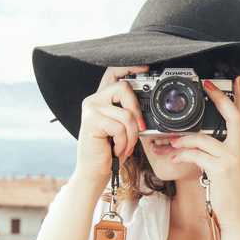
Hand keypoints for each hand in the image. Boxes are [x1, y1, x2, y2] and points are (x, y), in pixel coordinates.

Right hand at [74, 66, 148, 185]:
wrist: (94, 171)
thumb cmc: (110, 151)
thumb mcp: (123, 129)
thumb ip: (130, 113)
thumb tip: (149, 106)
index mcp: (102, 99)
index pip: (113, 73)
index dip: (129, 67)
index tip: (145, 68)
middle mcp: (94, 100)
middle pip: (123, 88)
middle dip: (137, 111)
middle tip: (139, 129)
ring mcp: (91, 109)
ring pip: (126, 114)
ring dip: (131, 136)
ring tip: (124, 147)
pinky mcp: (91, 121)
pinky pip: (120, 128)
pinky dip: (124, 143)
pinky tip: (116, 149)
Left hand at [169, 75, 239, 229]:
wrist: (236, 217)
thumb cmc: (228, 194)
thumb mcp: (225, 169)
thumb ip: (215, 153)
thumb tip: (194, 141)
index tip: (237, 80)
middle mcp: (239, 150)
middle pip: (233, 116)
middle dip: (220, 98)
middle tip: (207, 84)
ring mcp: (231, 159)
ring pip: (203, 138)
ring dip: (183, 139)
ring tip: (170, 142)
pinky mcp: (220, 169)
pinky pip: (196, 155)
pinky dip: (181, 154)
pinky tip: (173, 157)